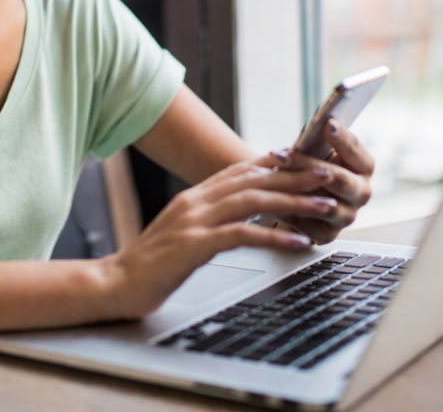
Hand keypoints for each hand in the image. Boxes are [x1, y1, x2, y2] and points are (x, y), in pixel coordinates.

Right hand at [99, 155, 337, 318]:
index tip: (306, 159)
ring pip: (253, 201)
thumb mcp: (182, 234)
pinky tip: (297, 241)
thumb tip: (238, 216)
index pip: (240, 170)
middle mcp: (195, 202)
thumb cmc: (150, 266)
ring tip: (324, 205)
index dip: (276, 162)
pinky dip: (273, 235)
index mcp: (193, 197)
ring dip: (293, 201)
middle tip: (328, 172)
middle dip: (295, 175)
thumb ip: (207, 219)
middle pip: (253, 179)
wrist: (114, 284)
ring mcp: (194, 221)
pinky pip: (241, 235)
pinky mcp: (193, 246)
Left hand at [269, 118, 373, 244]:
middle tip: (284, 155)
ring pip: (323, 205)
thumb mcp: (317, 150)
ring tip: (272, 177)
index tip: (327, 123)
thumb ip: (320, 141)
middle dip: (308, 166)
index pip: (356, 151)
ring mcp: (347, 216)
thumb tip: (321, 124)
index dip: (342, 138)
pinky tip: (269, 200)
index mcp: (363, 167)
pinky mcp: (328, 234)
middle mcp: (361, 193)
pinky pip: (307, 225)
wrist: (300, 195)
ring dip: (294, 191)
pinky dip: (288, 212)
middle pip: (339, 180)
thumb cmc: (310, 165)